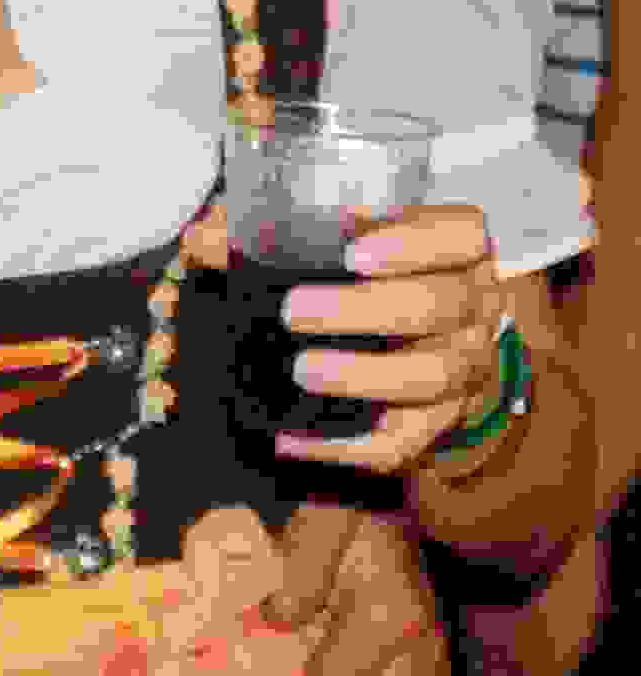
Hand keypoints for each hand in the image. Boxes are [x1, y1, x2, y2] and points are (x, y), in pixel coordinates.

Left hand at [194, 199, 504, 476]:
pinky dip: (345, 447)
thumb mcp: (335, 235)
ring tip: (302, 370)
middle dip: (367, 310)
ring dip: (364, 377)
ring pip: (434, 376)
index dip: (414, 242)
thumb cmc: (369, 272)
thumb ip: (271, 228)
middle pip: (441, 306)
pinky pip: (403, 443)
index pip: (460, 235)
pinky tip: (291, 439)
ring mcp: (463, 367)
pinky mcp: (439, 422)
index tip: (352, 250)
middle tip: (295, 311)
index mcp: (453, 249)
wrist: (425, 335)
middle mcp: (472, 307)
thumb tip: (203, 238)